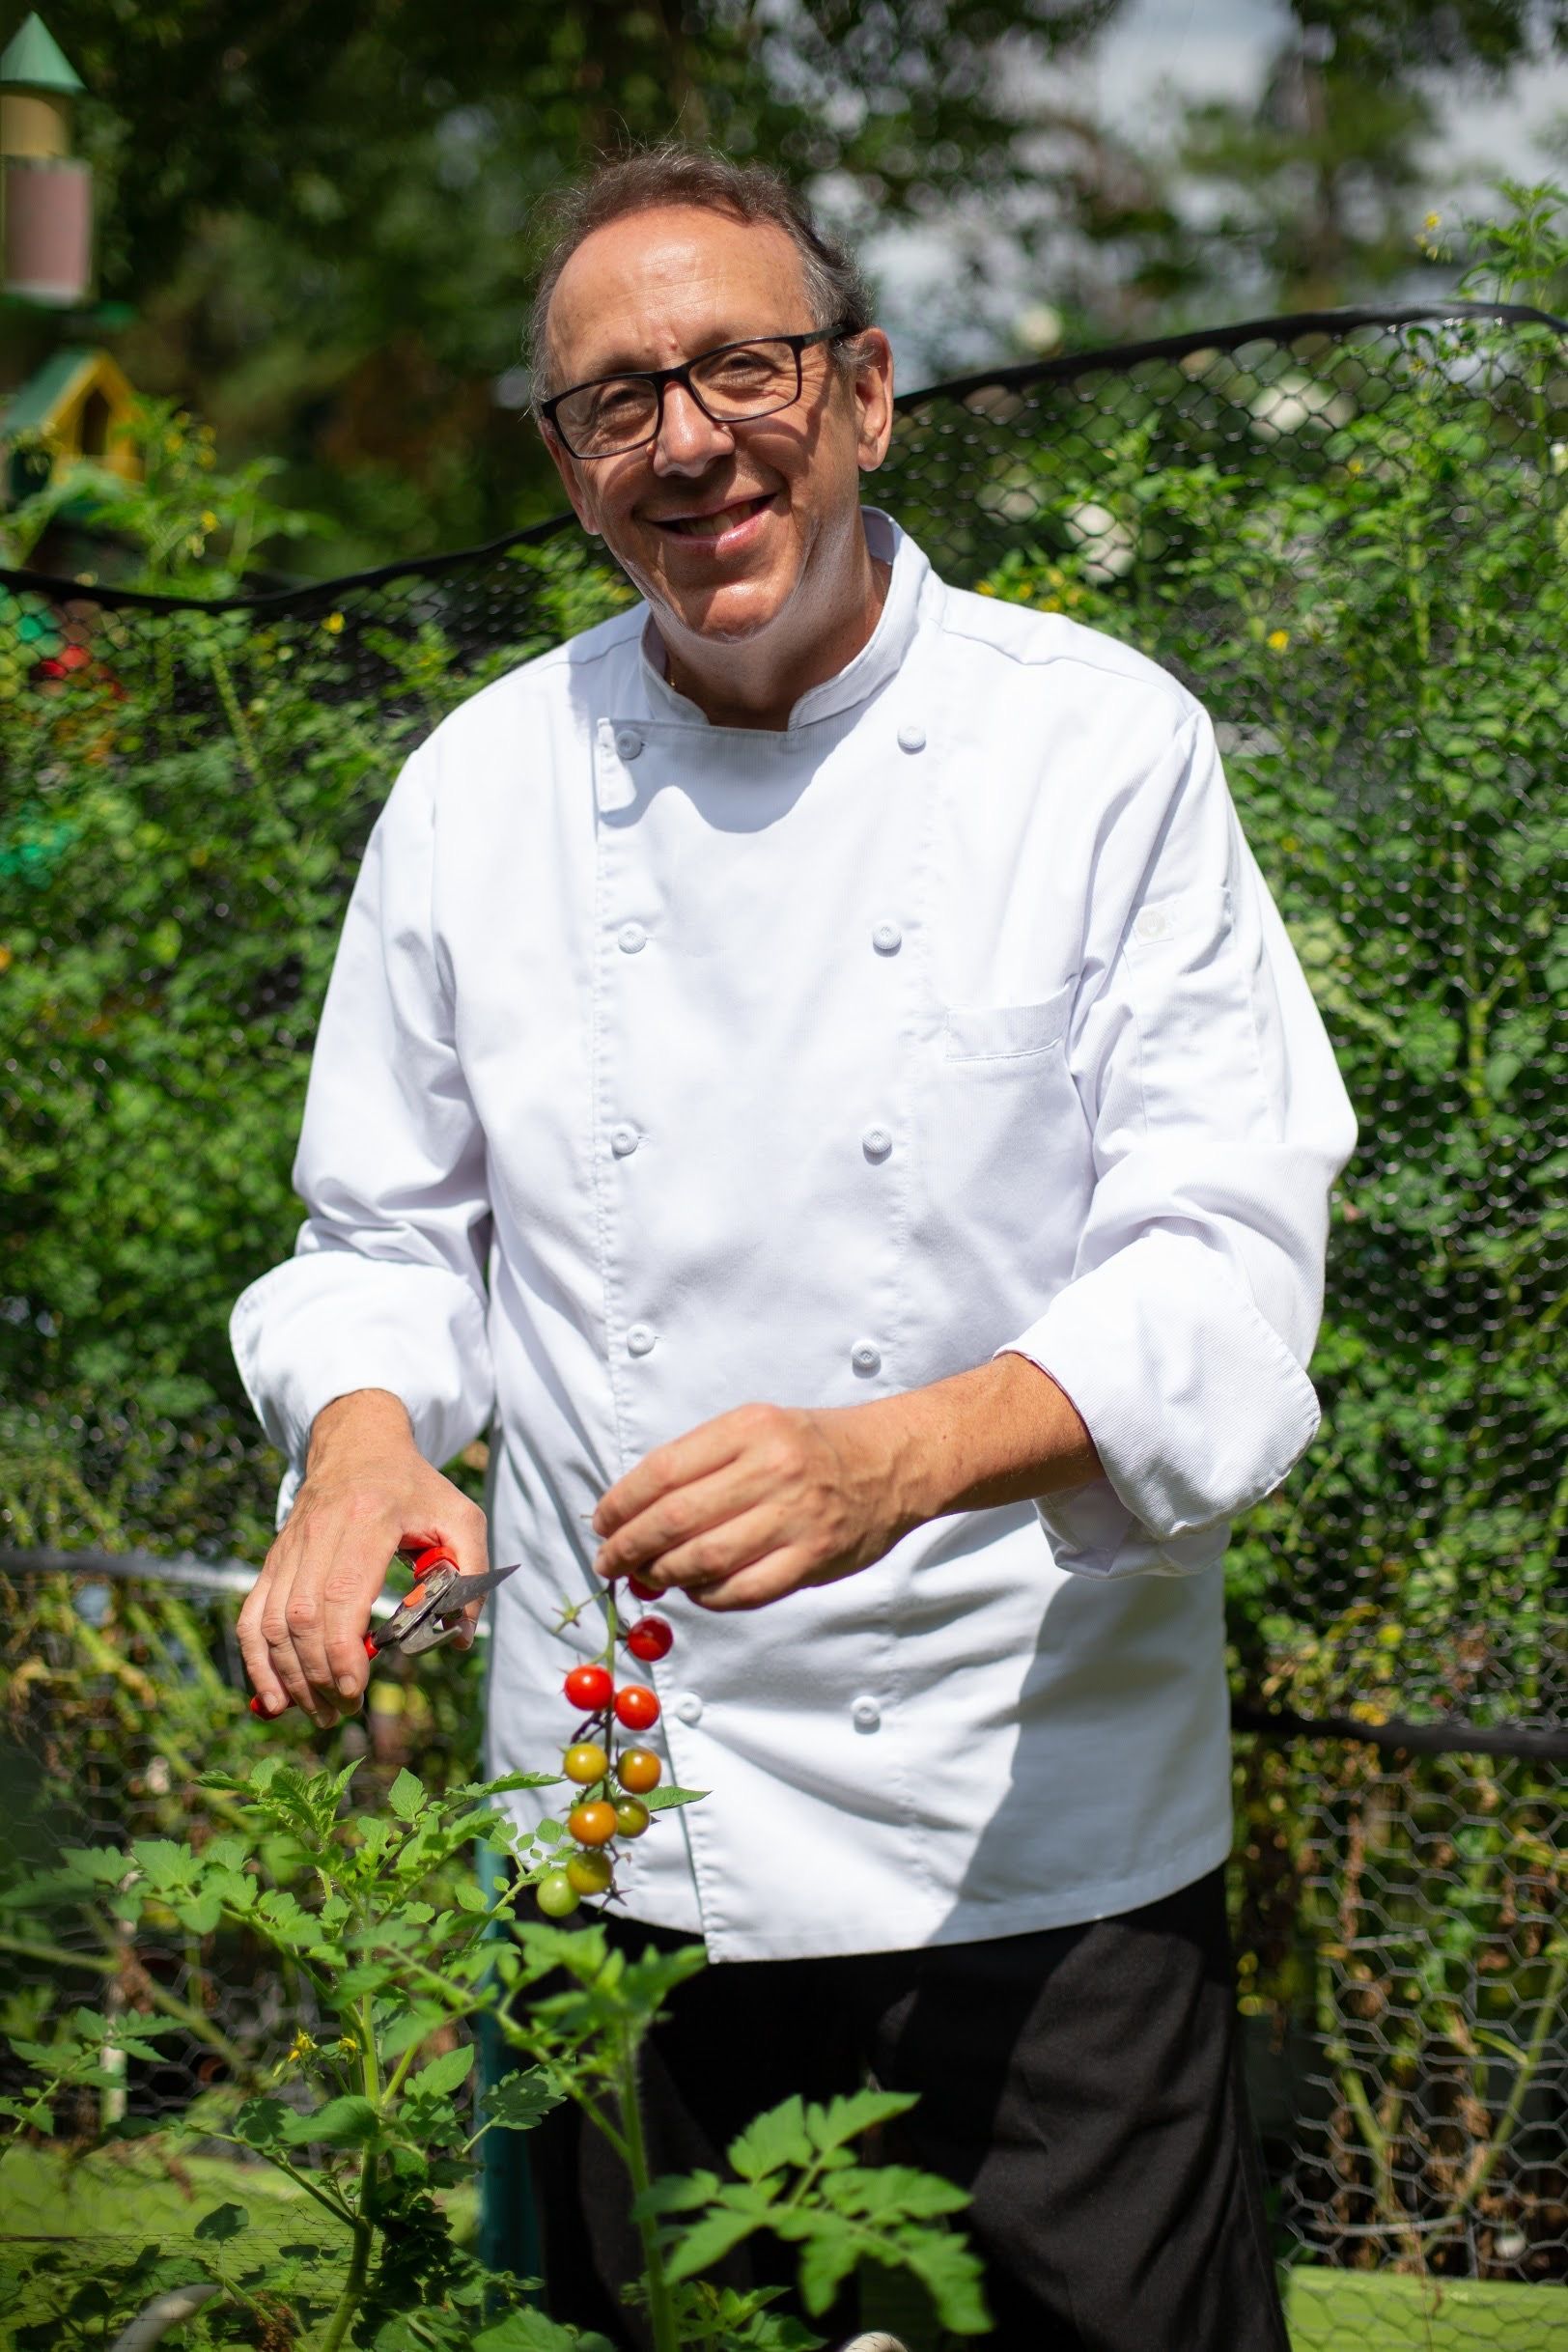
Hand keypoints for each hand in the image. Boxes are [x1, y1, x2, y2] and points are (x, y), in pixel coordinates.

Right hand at [238, 1389, 488, 1726]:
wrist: (359, 1443)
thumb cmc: (416, 1487)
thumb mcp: (460, 1517)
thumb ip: (469, 1573)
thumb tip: (461, 1637)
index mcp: (369, 1519)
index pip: (341, 1595)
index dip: (341, 1652)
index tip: (355, 1689)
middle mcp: (321, 1532)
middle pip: (301, 1617)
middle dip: (316, 1675)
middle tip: (341, 1712)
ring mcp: (290, 1546)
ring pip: (271, 1621)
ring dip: (287, 1676)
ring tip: (315, 1713)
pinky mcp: (274, 1558)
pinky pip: (252, 1614)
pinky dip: (256, 1660)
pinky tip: (270, 1699)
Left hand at [590, 1358, 1099, 1614]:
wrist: (892, 1461)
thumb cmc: (812, 1446)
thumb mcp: (757, 1428)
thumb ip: (702, 1465)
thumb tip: (634, 1515)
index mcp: (750, 1427)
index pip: (664, 1470)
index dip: (621, 1504)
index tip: (602, 1523)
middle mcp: (772, 1468)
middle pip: (676, 1518)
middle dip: (629, 1545)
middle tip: (609, 1560)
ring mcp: (796, 1516)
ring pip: (704, 1559)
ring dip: (662, 1575)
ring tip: (646, 1577)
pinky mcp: (814, 1558)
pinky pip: (744, 1590)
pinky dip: (707, 1597)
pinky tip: (694, 1591)